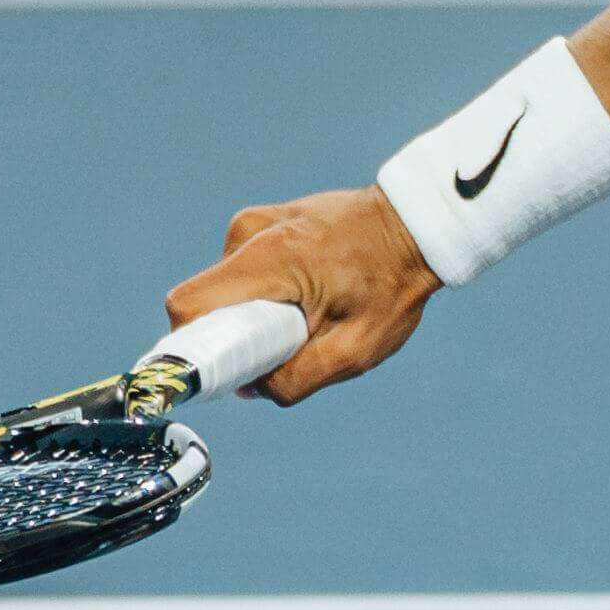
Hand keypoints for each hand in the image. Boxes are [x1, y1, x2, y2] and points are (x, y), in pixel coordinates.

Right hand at [171, 186, 435, 404]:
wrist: (421, 226)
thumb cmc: (394, 285)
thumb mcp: (356, 349)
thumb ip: (297, 378)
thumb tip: (251, 388)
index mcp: (267, 259)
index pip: (189, 306)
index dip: (194, 345)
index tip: (227, 365)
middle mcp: (250, 233)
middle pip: (206, 303)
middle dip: (236, 335)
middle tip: (288, 343)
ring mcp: (256, 222)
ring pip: (228, 290)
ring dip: (256, 314)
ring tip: (311, 314)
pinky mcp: (265, 221)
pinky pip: (245, 273)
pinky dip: (268, 294)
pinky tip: (310, 294)